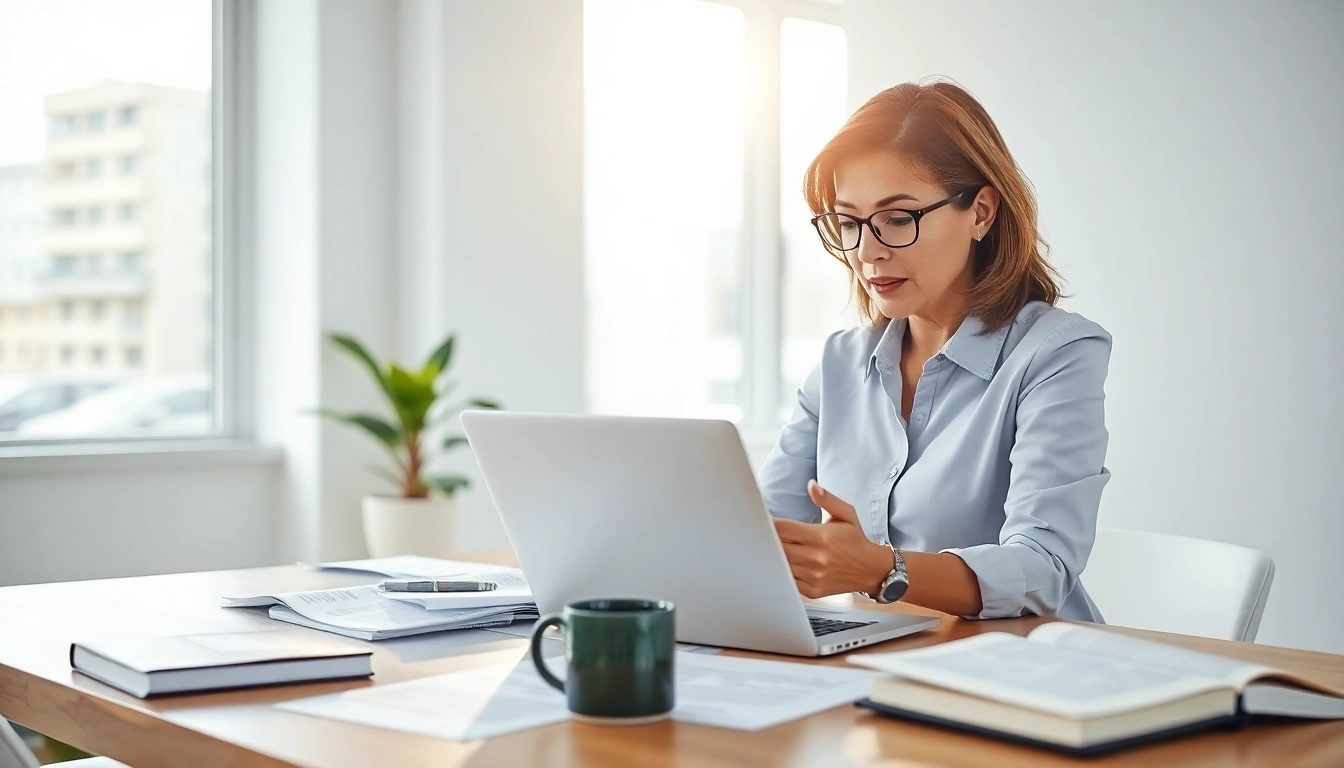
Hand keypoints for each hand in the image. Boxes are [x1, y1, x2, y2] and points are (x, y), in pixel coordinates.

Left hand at [772, 480, 894, 598]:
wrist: (871, 569)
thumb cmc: (855, 540)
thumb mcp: (846, 514)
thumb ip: (827, 499)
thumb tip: (812, 486)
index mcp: (821, 536)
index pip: (783, 529)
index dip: (770, 523)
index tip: (764, 520)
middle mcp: (816, 558)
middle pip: (777, 547)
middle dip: (770, 539)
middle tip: (764, 533)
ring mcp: (813, 576)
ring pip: (781, 564)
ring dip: (775, 556)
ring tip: (775, 548)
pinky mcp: (812, 590)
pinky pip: (788, 580)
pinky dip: (783, 572)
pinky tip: (785, 563)